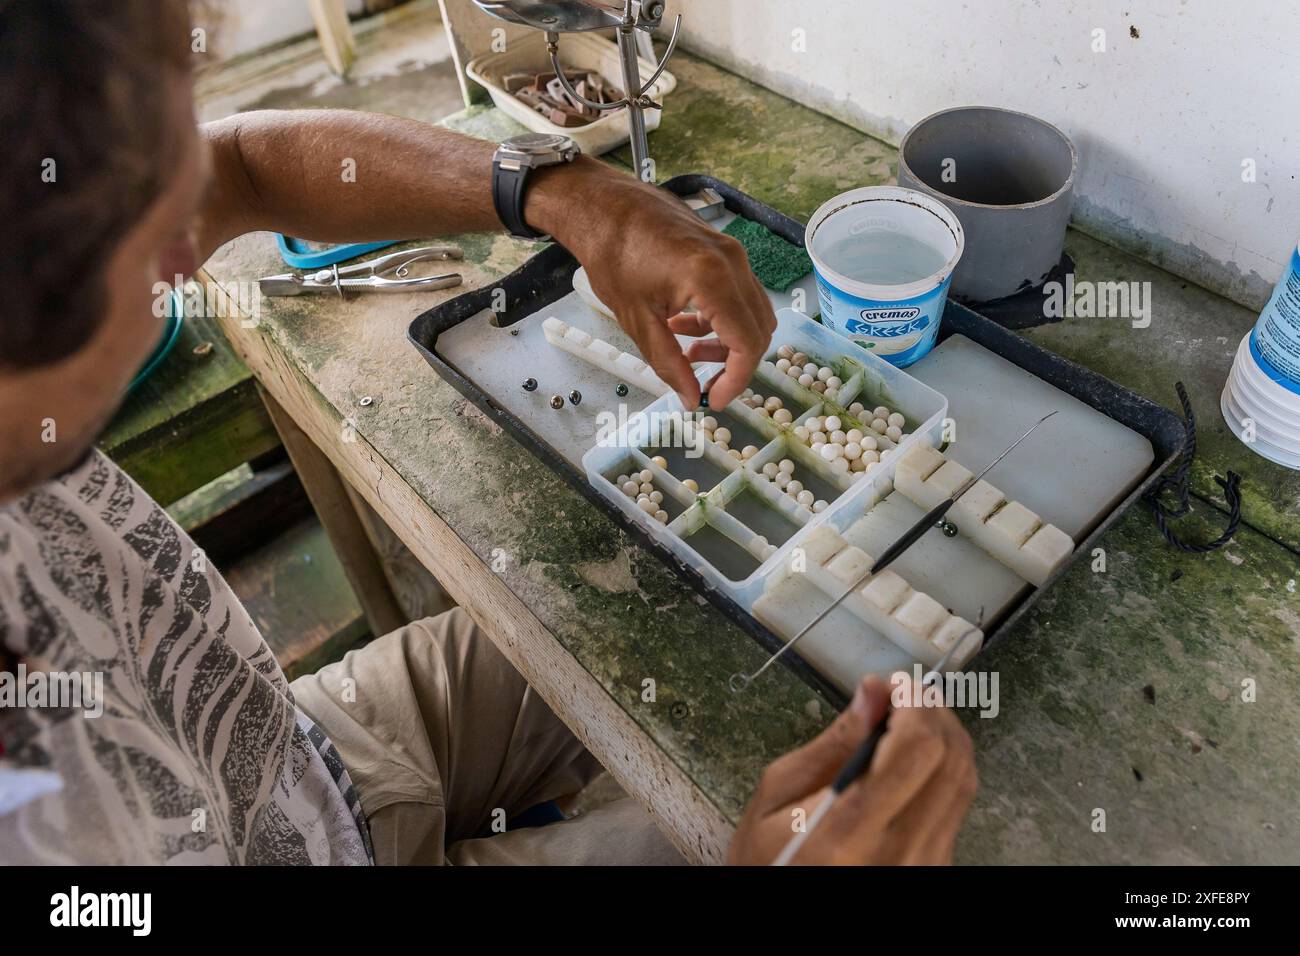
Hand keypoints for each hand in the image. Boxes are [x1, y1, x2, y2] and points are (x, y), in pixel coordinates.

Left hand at [528, 159, 775, 409]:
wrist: (604, 207)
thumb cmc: (613, 254)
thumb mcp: (638, 320)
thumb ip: (669, 363)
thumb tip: (690, 397)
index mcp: (711, 279)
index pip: (747, 343)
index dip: (736, 380)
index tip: (714, 400)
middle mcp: (732, 262)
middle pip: (759, 329)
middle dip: (736, 365)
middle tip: (706, 385)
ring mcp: (731, 252)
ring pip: (752, 312)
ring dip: (729, 342)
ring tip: (691, 354)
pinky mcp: (723, 249)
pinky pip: (739, 293)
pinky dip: (722, 319)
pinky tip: (686, 327)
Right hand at [727, 675, 977, 864]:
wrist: (784, 910)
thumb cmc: (768, 857)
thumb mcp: (776, 796)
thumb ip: (831, 744)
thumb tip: (873, 692)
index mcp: (848, 832)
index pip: (916, 750)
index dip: (914, 702)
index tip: (892, 685)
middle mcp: (899, 851)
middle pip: (950, 759)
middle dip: (932, 711)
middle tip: (901, 696)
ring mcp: (925, 863)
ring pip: (964, 780)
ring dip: (944, 735)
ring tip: (908, 720)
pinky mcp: (937, 866)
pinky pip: (958, 804)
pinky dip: (943, 766)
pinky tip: (913, 758)